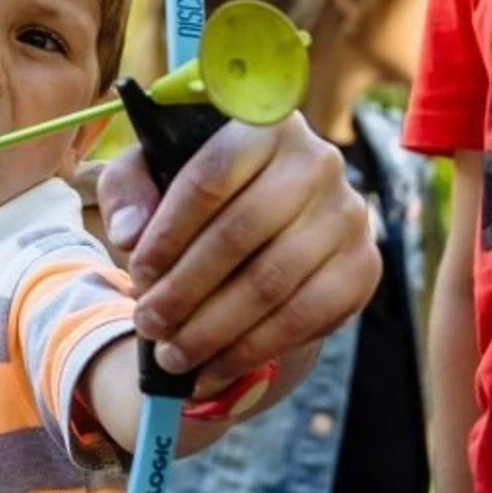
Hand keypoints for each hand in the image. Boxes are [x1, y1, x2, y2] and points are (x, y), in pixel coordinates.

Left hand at [95, 111, 379, 387]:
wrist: (275, 221)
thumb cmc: (203, 191)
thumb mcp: (153, 171)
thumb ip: (128, 191)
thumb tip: (128, 234)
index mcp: (264, 124)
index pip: (212, 175)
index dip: (169, 231)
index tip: (137, 272)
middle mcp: (318, 161)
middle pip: (241, 234)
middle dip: (184, 290)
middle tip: (147, 325)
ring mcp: (348, 214)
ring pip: (272, 283)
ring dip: (213, 330)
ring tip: (171, 355)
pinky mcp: (363, 265)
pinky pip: (306, 317)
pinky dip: (254, 350)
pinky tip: (214, 368)